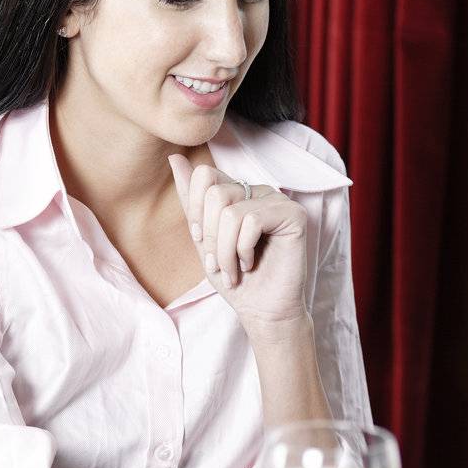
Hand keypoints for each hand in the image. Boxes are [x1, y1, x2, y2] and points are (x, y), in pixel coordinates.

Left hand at [168, 154, 310, 329]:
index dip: (196, 211)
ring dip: (226, 251)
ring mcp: (277, 201)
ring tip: (234, 270)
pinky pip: (252, 221)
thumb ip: (191, 200)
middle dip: (211, 237)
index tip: (201, 241)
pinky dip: (244, 250)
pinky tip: (251, 264)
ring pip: (231, 212)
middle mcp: (258, 191)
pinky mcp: (293, 215)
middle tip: (220, 264)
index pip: (205, 175)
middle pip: (216, 195)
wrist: (262, 311)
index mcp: (237, 193)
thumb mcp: (203, 239)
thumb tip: (174, 156)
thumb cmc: (235, 279)